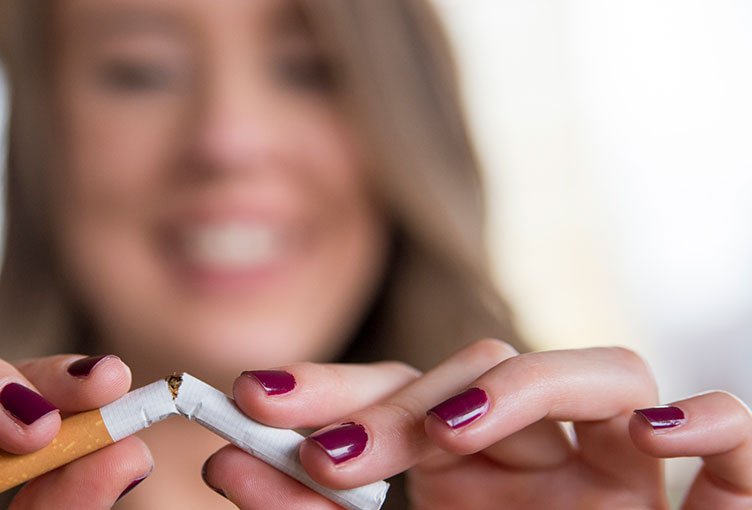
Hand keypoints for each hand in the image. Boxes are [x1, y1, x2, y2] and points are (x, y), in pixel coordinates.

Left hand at [205, 340, 751, 508]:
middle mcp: (548, 458)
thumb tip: (223, 463)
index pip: (404, 392)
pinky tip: (655, 433)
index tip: (252, 395)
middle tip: (326, 451)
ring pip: (601, 372)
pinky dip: (708, 421)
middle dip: (403, 401)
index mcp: (473, 471)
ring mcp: (631, 474)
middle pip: (485, 370)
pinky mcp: (719, 500)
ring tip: (450, 431)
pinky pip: (738, 434)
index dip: (333, 386)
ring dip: (524, 386)